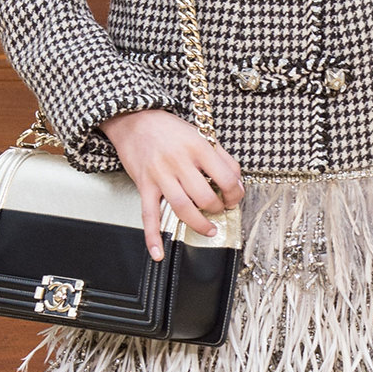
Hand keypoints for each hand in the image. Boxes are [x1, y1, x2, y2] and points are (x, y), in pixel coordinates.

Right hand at [99, 108, 242, 260]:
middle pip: (205, 196)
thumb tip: (238, 184)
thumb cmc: (169, 128)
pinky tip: (159, 252)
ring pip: (183, 208)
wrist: (134, 120)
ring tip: (208, 229)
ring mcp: (160, 175)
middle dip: (218, 208)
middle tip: (220, 210)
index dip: (236, 193)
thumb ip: (222, 158)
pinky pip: (149, 216)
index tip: (235, 197)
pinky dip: (153, 237)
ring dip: (199, 224)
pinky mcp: (144, 185)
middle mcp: (179, 162)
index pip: (226, 178)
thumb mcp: (201, 135)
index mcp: (198, 147)